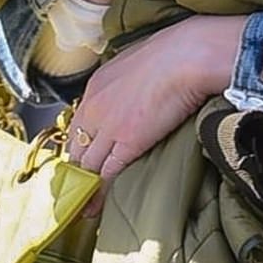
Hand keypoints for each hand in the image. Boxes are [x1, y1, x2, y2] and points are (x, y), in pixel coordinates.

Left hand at [67, 15, 245, 197]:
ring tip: (80, 208)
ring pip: (86, 165)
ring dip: (82, 189)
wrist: (189, 55)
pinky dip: (98, 195)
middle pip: (76, 147)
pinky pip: (105, 175)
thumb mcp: (141, 61)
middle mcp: (94, 107)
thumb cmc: (177, 52)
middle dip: (73, 171)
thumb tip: (140, 88)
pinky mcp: (126, 143)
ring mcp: (108, 126)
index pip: (78, 125)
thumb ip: (131, 80)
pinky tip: (94, 209)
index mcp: (97, 86)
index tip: (80, 162)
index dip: (78, 147)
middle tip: (74, 191)